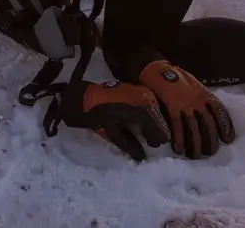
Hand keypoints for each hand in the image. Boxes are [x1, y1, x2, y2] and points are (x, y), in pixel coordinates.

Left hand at [53, 79, 169, 162]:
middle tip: (153, 141)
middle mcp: (143, 98)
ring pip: (155, 108)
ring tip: (148, 133)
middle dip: (157, 129)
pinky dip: (148, 111)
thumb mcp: (114, 134)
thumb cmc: (99, 116)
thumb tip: (143, 157)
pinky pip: (148, 101)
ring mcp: (139, 90)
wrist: (86, 96)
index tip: (155, 146)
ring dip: (154, 120)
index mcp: (140, 110)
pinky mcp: (135, 87)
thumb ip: (130, 146)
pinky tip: (142, 120)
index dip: (158, 138)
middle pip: (158, 116)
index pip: (157, 127)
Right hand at [138, 60, 235, 158]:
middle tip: (209, 153)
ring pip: (194, 129)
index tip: (228, 140)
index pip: (220, 112)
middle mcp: (198, 100)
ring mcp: (185, 103)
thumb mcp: (192, 82)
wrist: (154, 67)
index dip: (226, 127)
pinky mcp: (171, 106)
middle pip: (209, 125)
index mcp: (204, 93)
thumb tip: (206, 112)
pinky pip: (178, 126)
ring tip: (194, 155)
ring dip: (195, 145)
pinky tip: (178, 148)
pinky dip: (179, 139)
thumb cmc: (172, 75)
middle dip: (210, 141)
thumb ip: (200, 96)